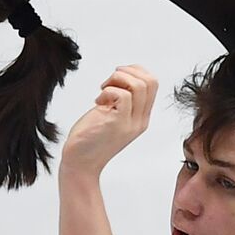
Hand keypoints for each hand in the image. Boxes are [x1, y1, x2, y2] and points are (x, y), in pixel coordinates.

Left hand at [60, 65, 158, 180]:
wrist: (81, 163)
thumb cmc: (90, 139)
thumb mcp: (112, 117)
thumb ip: (120, 101)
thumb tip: (119, 78)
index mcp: (141, 117)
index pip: (153, 84)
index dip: (136, 71)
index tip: (117, 77)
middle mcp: (140, 120)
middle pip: (151, 82)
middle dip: (128, 71)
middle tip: (110, 80)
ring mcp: (130, 122)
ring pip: (139, 85)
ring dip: (117, 79)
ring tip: (103, 89)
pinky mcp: (117, 123)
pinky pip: (122, 95)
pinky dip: (108, 91)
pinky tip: (98, 101)